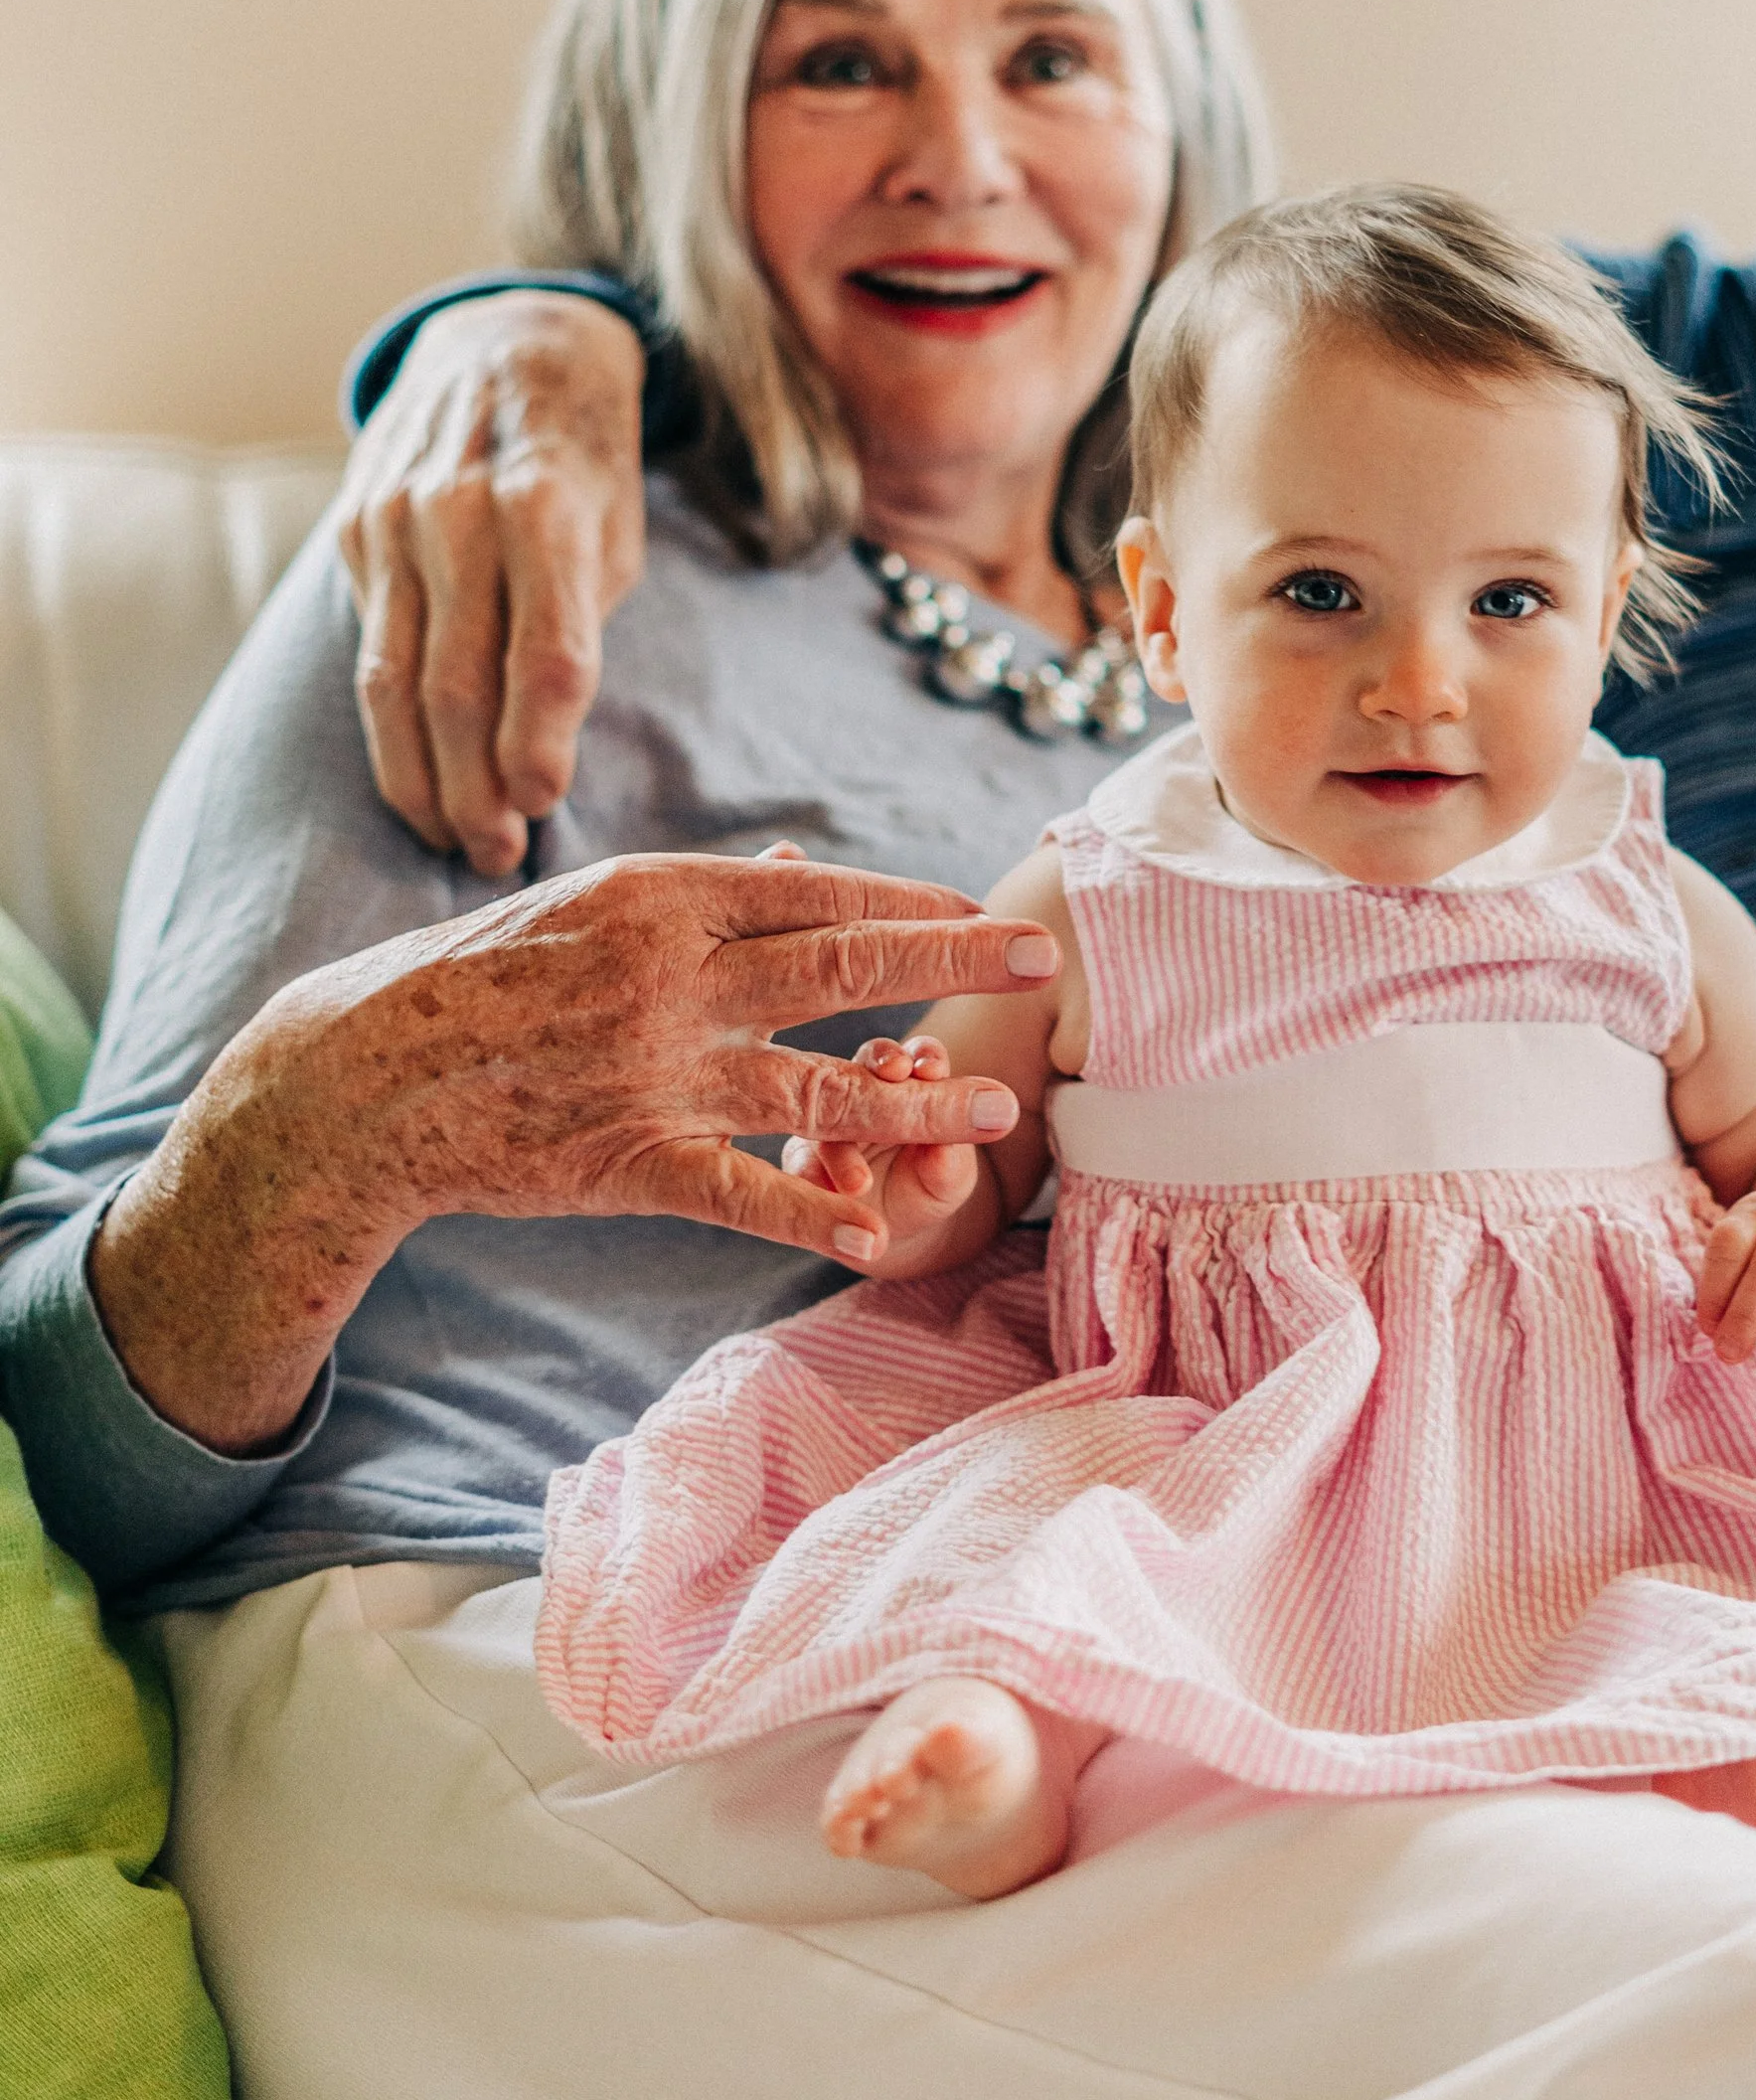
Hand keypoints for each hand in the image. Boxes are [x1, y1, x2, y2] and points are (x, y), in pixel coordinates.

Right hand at [90, 855, 1058, 1456]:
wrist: (368, 1074)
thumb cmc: (485, 981)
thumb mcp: (591, 907)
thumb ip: (707, 894)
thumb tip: (804, 863)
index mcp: (663, 898)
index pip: (816, 894)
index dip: (910, 901)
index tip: (982, 905)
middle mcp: (671, 975)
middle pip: (844, 964)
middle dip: (954, 959)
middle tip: (1044, 956)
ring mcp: (654, 1069)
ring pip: (817, 1086)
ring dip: (920, 1104)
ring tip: (1002, 1115)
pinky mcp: (629, 1158)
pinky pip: (743, 1189)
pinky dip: (814, 1213)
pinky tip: (881, 1236)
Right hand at [340, 291, 648, 877]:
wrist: (506, 344)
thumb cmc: (585, 461)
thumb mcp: (615, 529)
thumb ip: (579, 624)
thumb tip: (539, 748)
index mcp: (546, 508)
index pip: (545, 656)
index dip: (543, 746)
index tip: (545, 806)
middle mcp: (457, 513)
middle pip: (459, 686)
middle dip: (477, 787)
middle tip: (497, 852)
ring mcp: (393, 520)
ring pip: (393, 680)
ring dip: (422, 777)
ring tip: (452, 835)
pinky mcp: (355, 531)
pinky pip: (368, 647)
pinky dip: (390, 725)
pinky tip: (416, 774)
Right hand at [788, 1036, 989, 1273]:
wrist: (895, 1232)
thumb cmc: (929, 1188)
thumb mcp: (950, 1175)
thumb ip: (956, 1152)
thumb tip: (990, 1121)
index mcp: (910, 1083)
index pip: (917, 1057)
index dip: (925, 1058)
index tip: (932, 1071)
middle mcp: (864, 1090)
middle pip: (866, 1063)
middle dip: (879, 1065)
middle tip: (892, 1076)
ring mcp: (828, 1120)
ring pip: (827, 1109)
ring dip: (843, 1137)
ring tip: (858, 1181)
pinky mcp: (801, 1155)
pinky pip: (799, 1159)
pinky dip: (807, 1174)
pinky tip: (815, 1190)